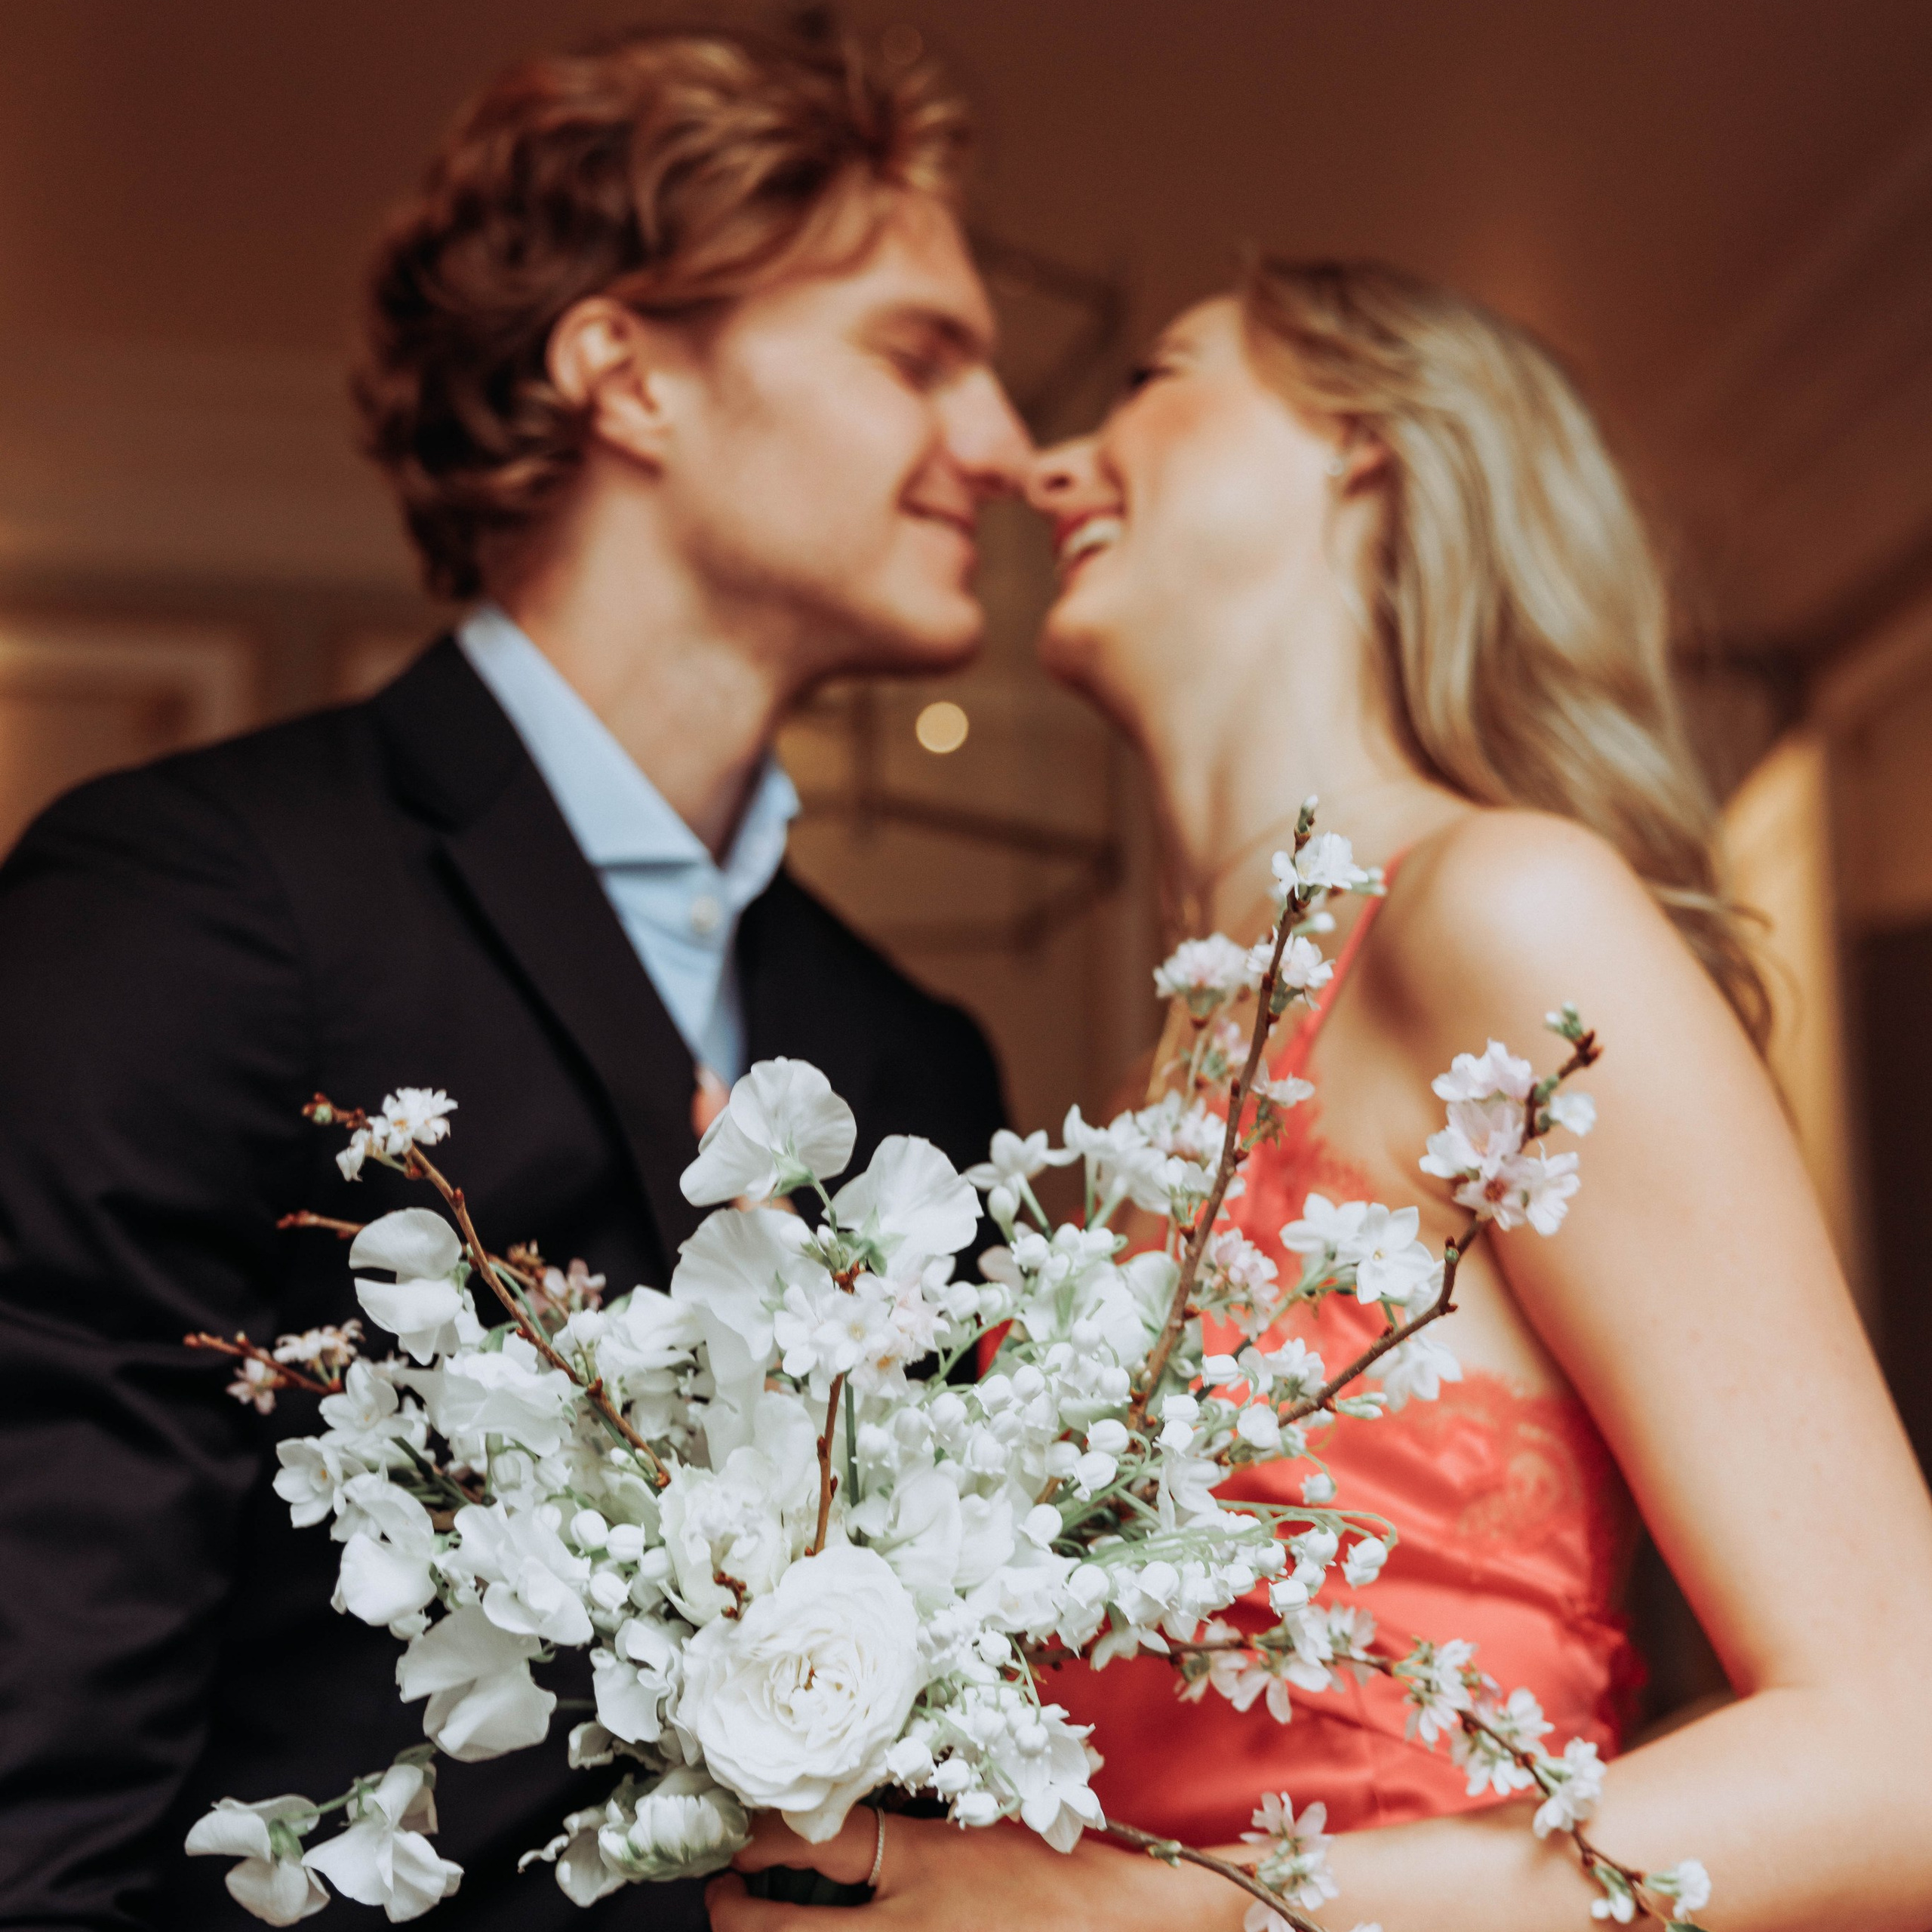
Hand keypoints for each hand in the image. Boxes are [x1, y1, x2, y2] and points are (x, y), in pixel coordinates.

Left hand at [706, 1809, 1246, 1930]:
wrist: (1132, 1927)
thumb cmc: (1061, 1868)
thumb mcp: (982, 1821)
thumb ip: (907, 1821)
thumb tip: (834, 1810)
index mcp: (922, 1866)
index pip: (808, 1842)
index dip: (756, 1836)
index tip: (739, 1830)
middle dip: (732, 1915)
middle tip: (720, 1895)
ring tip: (751, 1927)